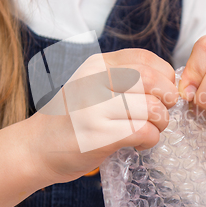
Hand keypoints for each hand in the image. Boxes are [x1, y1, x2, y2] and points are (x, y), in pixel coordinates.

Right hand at [24, 49, 177, 184]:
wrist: (36, 147)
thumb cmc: (72, 118)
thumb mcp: (92, 85)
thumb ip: (124, 78)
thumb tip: (169, 85)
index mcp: (97, 64)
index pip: (146, 58)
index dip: (165, 76)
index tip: (163, 93)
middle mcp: (95, 80)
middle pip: (154, 82)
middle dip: (167, 100)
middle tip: (161, 114)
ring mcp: (95, 107)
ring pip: (152, 109)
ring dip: (160, 124)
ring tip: (148, 130)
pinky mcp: (98, 135)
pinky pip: (144, 132)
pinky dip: (150, 140)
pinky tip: (139, 144)